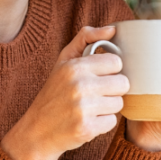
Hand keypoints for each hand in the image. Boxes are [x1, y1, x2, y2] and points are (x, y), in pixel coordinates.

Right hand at [0, 26, 129, 159]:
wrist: (37, 130)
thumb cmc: (54, 92)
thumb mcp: (63, 61)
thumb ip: (86, 38)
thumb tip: (112, 29)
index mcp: (75, 67)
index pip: (116, 62)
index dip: (110, 70)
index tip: (99, 76)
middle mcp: (79, 86)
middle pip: (122, 83)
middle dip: (112, 90)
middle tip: (96, 94)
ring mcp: (83, 108)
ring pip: (119, 103)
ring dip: (108, 107)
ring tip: (90, 108)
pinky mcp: (87, 128)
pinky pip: (112, 122)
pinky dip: (102, 123)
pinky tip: (87, 120)